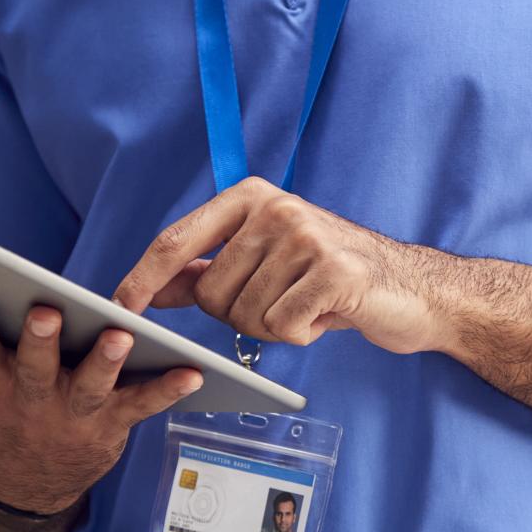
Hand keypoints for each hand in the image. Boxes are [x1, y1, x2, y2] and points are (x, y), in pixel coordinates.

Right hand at [0, 293, 204, 514]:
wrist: (27, 481)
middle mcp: (32, 398)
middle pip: (36, 367)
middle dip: (39, 340)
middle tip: (44, 311)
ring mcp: (75, 411)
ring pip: (91, 385)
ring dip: (106, 361)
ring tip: (119, 335)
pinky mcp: (113, 422)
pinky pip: (144, 405)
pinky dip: (168, 390)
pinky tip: (193, 372)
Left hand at [112, 176, 447, 354]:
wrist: (412, 289)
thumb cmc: (331, 277)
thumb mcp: (265, 262)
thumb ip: (207, 269)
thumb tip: (148, 288)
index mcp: (251, 197)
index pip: (176, 240)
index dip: (142, 279)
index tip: (119, 309)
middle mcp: (277, 207)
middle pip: (211, 292)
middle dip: (238, 315)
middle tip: (281, 304)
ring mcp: (307, 236)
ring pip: (246, 315)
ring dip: (273, 327)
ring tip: (307, 306)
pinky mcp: (335, 272)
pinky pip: (283, 327)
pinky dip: (300, 335)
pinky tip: (324, 316)